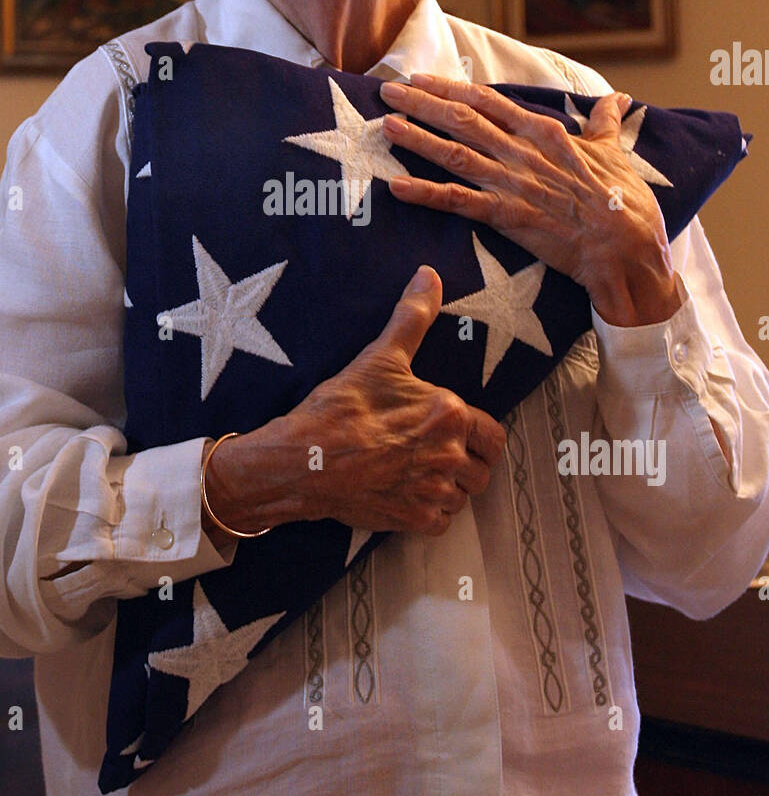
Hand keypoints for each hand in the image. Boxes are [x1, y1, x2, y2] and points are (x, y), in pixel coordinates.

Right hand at [203, 265, 505, 537]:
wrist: (302, 461)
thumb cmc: (340, 408)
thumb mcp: (379, 357)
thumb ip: (413, 317)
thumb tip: (430, 274)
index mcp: (450, 414)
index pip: (493, 435)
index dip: (478, 435)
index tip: (457, 434)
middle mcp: (450, 455)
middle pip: (482, 470)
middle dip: (466, 463)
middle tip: (436, 454)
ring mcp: (434, 491)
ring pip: (464, 496)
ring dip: (450, 487)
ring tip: (420, 473)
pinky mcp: (416, 520)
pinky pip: (443, 521)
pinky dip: (431, 511)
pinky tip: (407, 494)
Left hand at [379, 74, 681, 327]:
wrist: (626, 246)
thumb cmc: (624, 200)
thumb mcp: (614, 152)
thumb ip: (604, 124)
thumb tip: (619, 99)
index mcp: (543, 132)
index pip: (487, 101)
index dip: (450, 88)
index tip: (421, 78)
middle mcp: (522, 151)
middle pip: (462, 119)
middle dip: (421, 102)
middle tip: (388, 89)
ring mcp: (511, 183)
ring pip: (454, 153)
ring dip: (416, 138)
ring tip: (385, 124)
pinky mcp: (506, 216)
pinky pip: (457, 201)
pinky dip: (425, 193)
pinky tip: (396, 186)